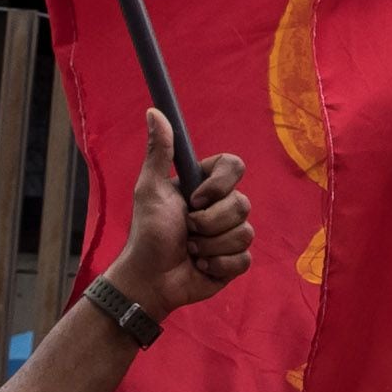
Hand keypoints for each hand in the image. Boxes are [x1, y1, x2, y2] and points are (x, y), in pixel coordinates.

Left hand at [108, 111, 254, 313]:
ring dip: (210, 246)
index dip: (220, 185)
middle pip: (242, 204)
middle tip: (186, 231)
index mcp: (205, 186)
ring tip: (190, 251)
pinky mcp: (235, 261)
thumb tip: (154, 111)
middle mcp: (222, 207)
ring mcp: (231, 234)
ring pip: (244, 233)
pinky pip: (244, 258)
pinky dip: (218, 265)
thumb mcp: (150, 189)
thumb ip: (159, 151)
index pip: (234, 167)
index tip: (195, 199)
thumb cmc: (147, 233)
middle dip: (208, 223)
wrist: (150, 280)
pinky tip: (201, 267)